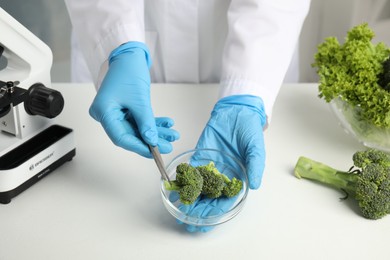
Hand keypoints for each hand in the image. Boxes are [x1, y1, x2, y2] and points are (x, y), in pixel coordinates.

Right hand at [89, 42, 178, 156]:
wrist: (129, 55)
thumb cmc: (128, 71)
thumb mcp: (139, 99)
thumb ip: (146, 122)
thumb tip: (153, 141)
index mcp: (103, 112)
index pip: (121, 137)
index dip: (138, 147)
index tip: (155, 152)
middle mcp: (107, 114)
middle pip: (130, 135)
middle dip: (151, 141)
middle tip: (168, 146)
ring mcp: (116, 112)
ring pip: (137, 129)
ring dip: (155, 132)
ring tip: (172, 135)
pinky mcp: (125, 109)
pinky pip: (139, 121)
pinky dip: (152, 123)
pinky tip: (167, 124)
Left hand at [177, 95, 266, 231]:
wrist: (236, 112)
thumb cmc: (250, 131)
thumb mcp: (256, 149)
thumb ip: (255, 167)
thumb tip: (255, 185)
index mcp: (237, 179)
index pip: (225, 201)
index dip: (215, 214)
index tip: (206, 224)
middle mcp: (222, 177)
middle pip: (209, 199)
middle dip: (199, 212)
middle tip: (187, 222)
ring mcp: (210, 168)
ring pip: (198, 189)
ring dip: (189, 200)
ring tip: (179, 211)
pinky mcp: (200, 157)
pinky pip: (190, 172)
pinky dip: (183, 181)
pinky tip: (175, 190)